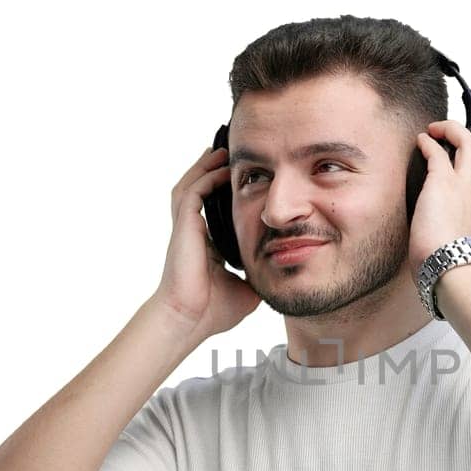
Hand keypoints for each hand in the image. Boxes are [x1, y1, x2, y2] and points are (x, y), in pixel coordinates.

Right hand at [149, 146, 260, 336]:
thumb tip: (285, 271)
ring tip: (223, 150)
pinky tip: (222, 168)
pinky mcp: (184, 227)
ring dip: (207, 166)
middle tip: (233, 153)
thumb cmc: (214, 311)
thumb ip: (262, 275)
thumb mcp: (248, 289)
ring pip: (193, 184)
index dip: (228, 193)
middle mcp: (195, 232)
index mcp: (208, 245)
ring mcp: (187, 228)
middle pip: (201, 190)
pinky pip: (194, 193)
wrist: (191, 321)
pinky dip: (207, 177)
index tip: (247, 180)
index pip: (217, 209)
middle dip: (214, 170)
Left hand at [408, 109, 470, 268]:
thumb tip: (446, 239)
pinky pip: (438, 151)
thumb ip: (460, 237)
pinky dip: (430, 142)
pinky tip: (422, 139)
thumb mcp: (464, 249)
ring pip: (470, 143)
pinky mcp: (443, 183)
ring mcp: (465, 187)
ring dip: (456, 128)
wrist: (449, 270)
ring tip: (440, 125)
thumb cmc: (452, 267)